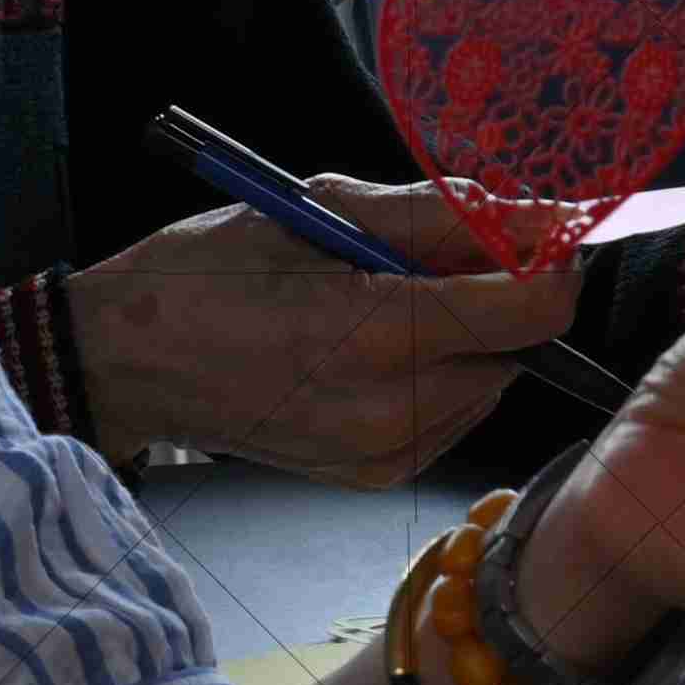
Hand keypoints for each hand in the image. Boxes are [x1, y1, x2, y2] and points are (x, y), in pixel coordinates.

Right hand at [68, 182, 577, 485]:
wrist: (132, 360)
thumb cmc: (213, 272)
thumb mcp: (322, 209)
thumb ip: (439, 215)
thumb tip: (536, 216)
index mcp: (376, 332)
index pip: (533, 308)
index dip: (552, 257)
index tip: (537, 227)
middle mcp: (391, 407)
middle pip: (520, 343)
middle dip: (499, 291)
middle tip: (432, 255)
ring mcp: (385, 451)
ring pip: (492, 378)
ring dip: (469, 333)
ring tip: (386, 302)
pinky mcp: (377, 475)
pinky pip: (455, 413)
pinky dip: (440, 373)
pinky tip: (375, 348)